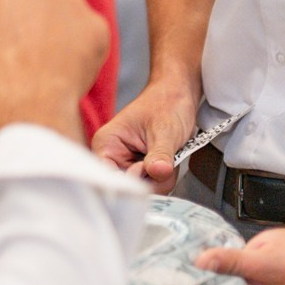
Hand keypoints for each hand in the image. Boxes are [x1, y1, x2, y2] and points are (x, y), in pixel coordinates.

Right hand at [0, 0, 107, 137]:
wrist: (30, 97)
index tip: (7, 33)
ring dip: (63, 30)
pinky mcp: (98, 25)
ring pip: (69, 13)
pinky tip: (70, 68)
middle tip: (32, 46)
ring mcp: (74, 3)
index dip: (7, 13)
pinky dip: (84, 49)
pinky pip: (91, 35)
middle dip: (38, 15)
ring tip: (52, 61)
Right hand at [91, 73, 199, 194]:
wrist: (178, 95)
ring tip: (168, 157)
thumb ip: (161, 154)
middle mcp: (111, 156)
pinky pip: (150, 184)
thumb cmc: (166, 103)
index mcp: (106, 143)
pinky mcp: (139, 167)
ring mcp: (126, 163)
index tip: (149, 175)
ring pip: (141, 188)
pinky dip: (164, 178)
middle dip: (151, 181)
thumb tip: (158, 172)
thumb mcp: (165, 130)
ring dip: (160, 179)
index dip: (129, 182)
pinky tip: (168, 161)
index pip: (108, 176)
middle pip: (126, 187)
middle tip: (165, 163)